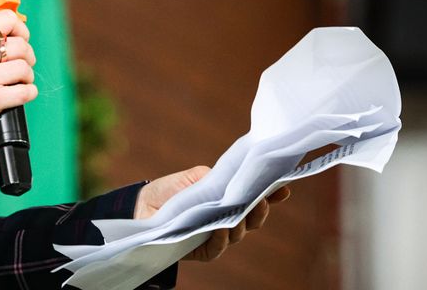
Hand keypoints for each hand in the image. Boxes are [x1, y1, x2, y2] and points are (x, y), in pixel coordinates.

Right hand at [0, 9, 36, 148]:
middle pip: (20, 45)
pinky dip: (28, 93)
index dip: (21, 28)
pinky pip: (26, 91)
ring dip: (26, 77)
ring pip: (24, 68)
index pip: (6, 19)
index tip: (22, 38)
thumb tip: (8, 38)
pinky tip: (19, 94)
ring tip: (18, 82)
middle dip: (27, 56)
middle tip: (22, 65)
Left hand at [134, 166, 290, 261]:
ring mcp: (217, 236)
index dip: (271, 195)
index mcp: (229, 200)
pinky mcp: (202, 250)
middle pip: (252, 219)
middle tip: (262, 200)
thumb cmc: (171, 190)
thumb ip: (215, 177)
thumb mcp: (195, 177)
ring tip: (240, 213)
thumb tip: (232, 178)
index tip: (282, 186)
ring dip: (240, 223)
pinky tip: (221, 229)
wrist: (144, 207)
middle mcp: (227, 219)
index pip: (254, 198)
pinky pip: (217, 248)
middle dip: (259, 210)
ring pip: (238, 234)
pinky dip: (221, 238)